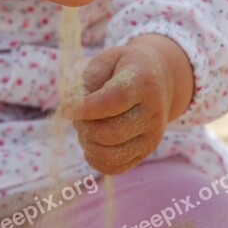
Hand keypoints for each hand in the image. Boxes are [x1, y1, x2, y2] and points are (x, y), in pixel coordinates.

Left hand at [61, 34, 193, 174]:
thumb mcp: (107, 59)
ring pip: (112, 155)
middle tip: (76, 114)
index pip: (113, 101)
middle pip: (111, 132)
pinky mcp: (147, 151)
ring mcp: (153, 135)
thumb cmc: (125, 66)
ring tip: (84, 127)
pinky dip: (96, 160)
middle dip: (84, 126)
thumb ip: (89, 80)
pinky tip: (90, 142)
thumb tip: (71, 109)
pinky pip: (117, 167)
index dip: (84, 107)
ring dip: (88, 143)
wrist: (161, 79)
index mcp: (143, 82)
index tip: (66, 107)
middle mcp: (153, 112)